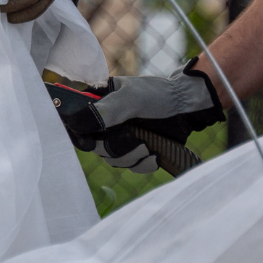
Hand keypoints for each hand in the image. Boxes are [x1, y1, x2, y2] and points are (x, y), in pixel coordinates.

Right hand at [46, 75, 160, 173]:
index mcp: (98, 102)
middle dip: (114, 147)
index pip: (75, 121)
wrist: (187, 108)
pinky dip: (143, 163)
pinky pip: (130, 166)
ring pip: (111, 159)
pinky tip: (154, 154)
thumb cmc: (158, 95)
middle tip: (133, 138)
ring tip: (147, 145)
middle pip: (94, 146)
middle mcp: (105, 121)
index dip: (79, 135)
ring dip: (130, 156)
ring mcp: (120, 136)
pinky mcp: (135, 150)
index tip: (90, 142)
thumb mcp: (130, 99)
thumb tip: (75, 124)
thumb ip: (103, 112)